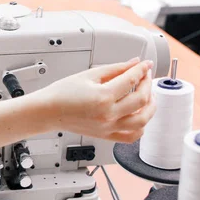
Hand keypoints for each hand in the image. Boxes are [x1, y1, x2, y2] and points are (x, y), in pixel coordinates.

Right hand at [38, 57, 155, 142]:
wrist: (48, 111)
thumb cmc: (61, 94)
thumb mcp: (88, 75)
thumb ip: (115, 68)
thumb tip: (133, 63)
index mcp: (103, 97)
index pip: (131, 80)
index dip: (141, 69)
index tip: (145, 64)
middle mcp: (108, 114)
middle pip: (141, 99)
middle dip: (148, 84)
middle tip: (145, 76)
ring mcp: (108, 127)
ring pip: (142, 121)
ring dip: (151, 107)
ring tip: (149, 97)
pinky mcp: (105, 135)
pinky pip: (131, 136)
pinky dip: (141, 127)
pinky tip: (140, 116)